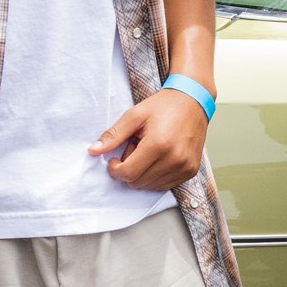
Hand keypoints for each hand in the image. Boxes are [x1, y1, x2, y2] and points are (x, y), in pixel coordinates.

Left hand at [90, 87, 209, 189]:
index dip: (115, 169)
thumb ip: (113, 135)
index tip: (114, 159)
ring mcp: (185, 167)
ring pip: (150, 186)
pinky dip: (155, 177)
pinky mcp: (191, 171)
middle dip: (129, 170)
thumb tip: (93, 151)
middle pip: (138, 182)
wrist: (193, 101)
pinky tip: (158, 158)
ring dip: (142, 173)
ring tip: (148, 152)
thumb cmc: (163, 106)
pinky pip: (165, 186)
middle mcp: (174, 159)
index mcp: (158, 144)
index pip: (128, 174)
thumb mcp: (134, 115)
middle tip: (134, 149)